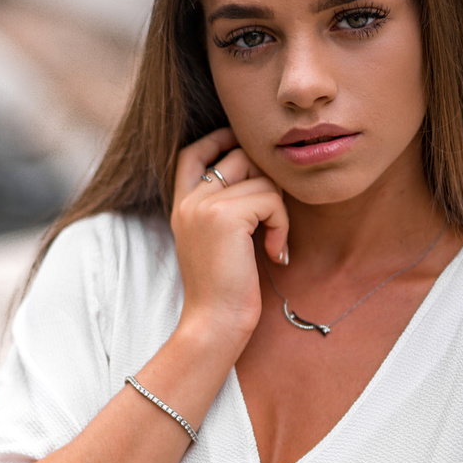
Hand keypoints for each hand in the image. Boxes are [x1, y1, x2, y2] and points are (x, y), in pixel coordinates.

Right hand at [170, 128, 288, 349]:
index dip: (220, 140)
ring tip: (274, 242)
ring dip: (278, 209)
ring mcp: (203, 205)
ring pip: (261, 177)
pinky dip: (282, 225)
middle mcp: (188, 200)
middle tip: (273, 218)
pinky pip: (271, 199)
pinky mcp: (225, 216)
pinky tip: (275, 254)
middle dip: (266, 180)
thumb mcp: (214, 241)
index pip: (192, 153)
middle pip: (238, 156)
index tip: (247, 153)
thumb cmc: (222, 289)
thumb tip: (259, 173)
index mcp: (180, 206)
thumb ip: (223, 207)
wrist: (214, 322)